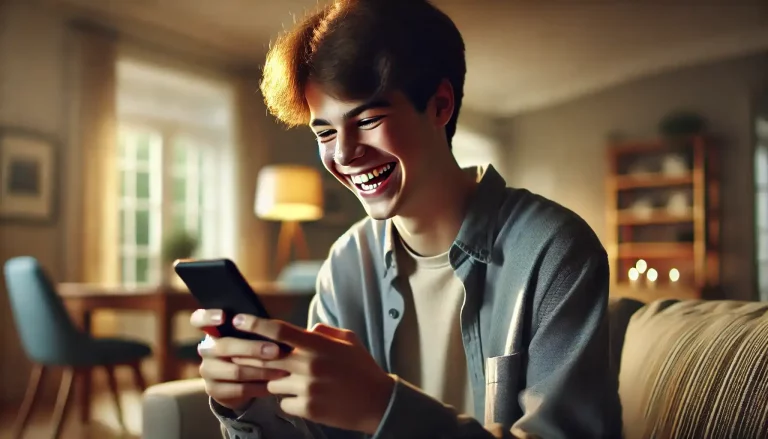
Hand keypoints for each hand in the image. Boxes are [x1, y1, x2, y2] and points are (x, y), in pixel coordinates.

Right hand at [190, 309, 288, 410]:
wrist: (238, 382)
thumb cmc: (249, 350)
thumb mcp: (249, 337)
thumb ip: (253, 330)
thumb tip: (273, 324)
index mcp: (211, 331)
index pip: (199, 319)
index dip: (208, 317)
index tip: (224, 317)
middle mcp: (206, 349)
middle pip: (224, 347)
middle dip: (253, 348)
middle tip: (276, 351)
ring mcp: (207, 370)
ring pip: (234, 370)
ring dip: (261, 371)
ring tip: (282, 371)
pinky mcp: (213, 390)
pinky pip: (238, 389)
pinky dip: (258, 387)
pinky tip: (273, 386)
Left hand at [231, 314, 395, 434]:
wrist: (379, 402)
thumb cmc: (363, 368)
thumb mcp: (349, 340)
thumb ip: (323, 332)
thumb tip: (304, 329)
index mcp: (317, 345)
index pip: (278, 331)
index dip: (254, 324)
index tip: (238, 320)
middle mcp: (309, 365)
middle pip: (264, 358)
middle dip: (249, 356)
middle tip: (238, 354)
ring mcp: (306, 389)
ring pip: (272, 383)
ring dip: (276, 381)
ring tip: (294, 381)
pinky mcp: (307, 409)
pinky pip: (283, 403)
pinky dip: (288, 401)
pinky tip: (304, 398)